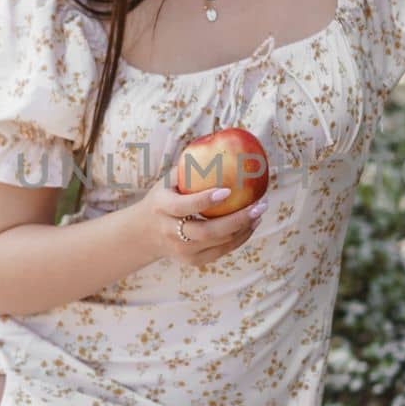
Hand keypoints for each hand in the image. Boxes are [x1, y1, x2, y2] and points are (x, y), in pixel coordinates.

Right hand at [137, 178, 266, 267]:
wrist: (144, 233)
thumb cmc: (163, 198)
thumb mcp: (167, 181)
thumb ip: (188, 167)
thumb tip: (216, 144)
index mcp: (162, 208)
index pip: (183, 207)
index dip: (205, 200)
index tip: (228, 190)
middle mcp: (170, 233)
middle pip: (206, 231)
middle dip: (236, 220)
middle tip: (259, 205)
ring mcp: (181, 251)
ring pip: (218, 243)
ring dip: (243, 229)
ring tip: (259, 212)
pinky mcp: (192, 261)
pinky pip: (221, 251)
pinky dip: (239, 239)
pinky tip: (252, 225)